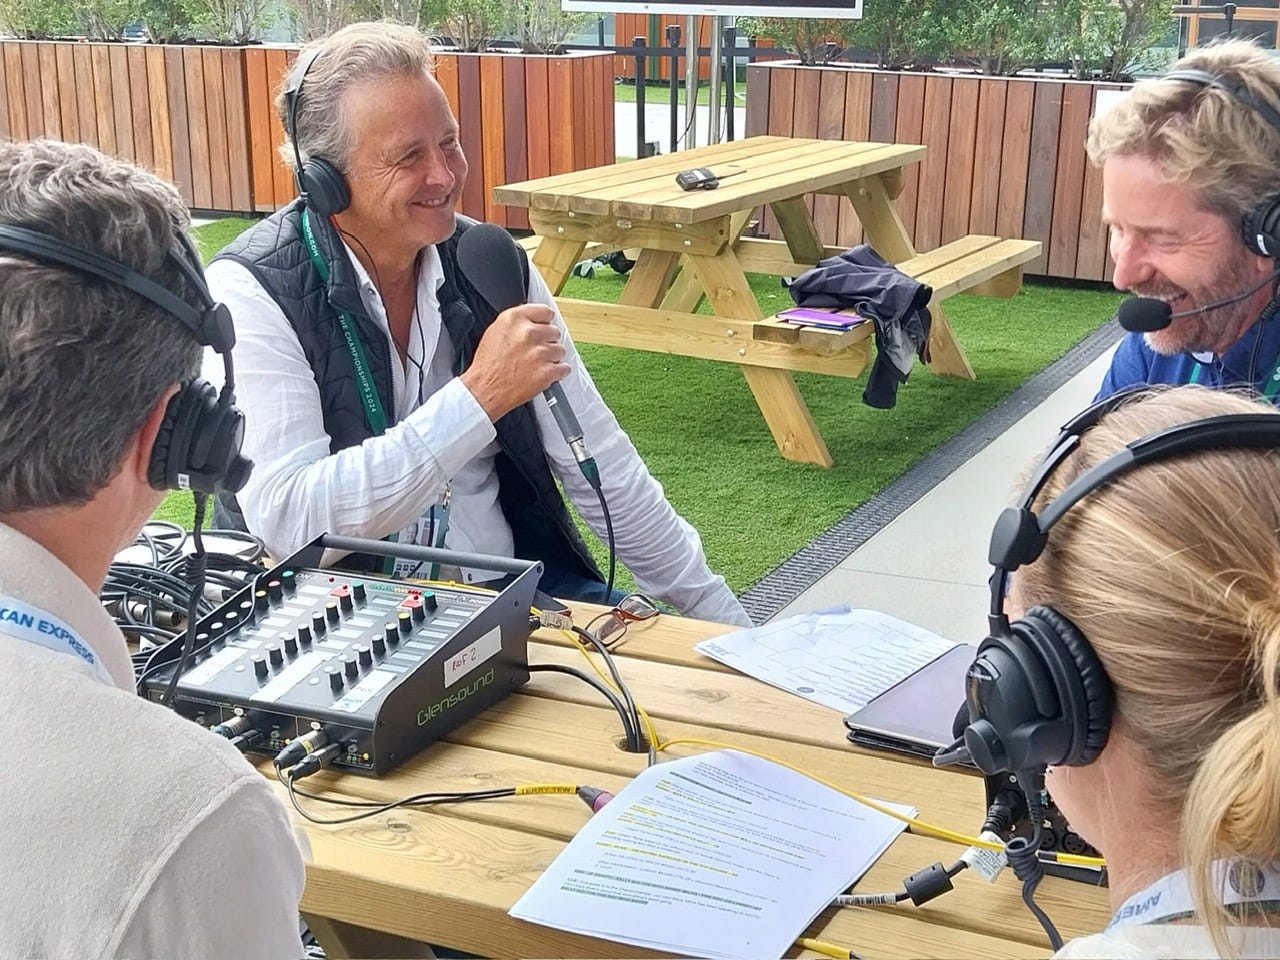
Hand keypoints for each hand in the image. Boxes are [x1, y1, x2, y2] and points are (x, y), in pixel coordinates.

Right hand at [460, 303, 567, 420]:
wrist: (483, 390)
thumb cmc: (488, 365)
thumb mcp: (495, 331)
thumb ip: (517, 322)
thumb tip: (534, 321)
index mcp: (514, 319)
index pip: (545, 312)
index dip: (544, 322)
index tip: (543, 328)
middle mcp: (528, 333)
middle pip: (554, 331)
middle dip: (547, 342)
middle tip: (536, 351)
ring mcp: (539, 352)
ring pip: (560, 350)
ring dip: (552, 358)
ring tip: (537, 365)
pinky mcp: (547, 372)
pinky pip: (564, 368)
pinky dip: (557, 372)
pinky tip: (545, 374)